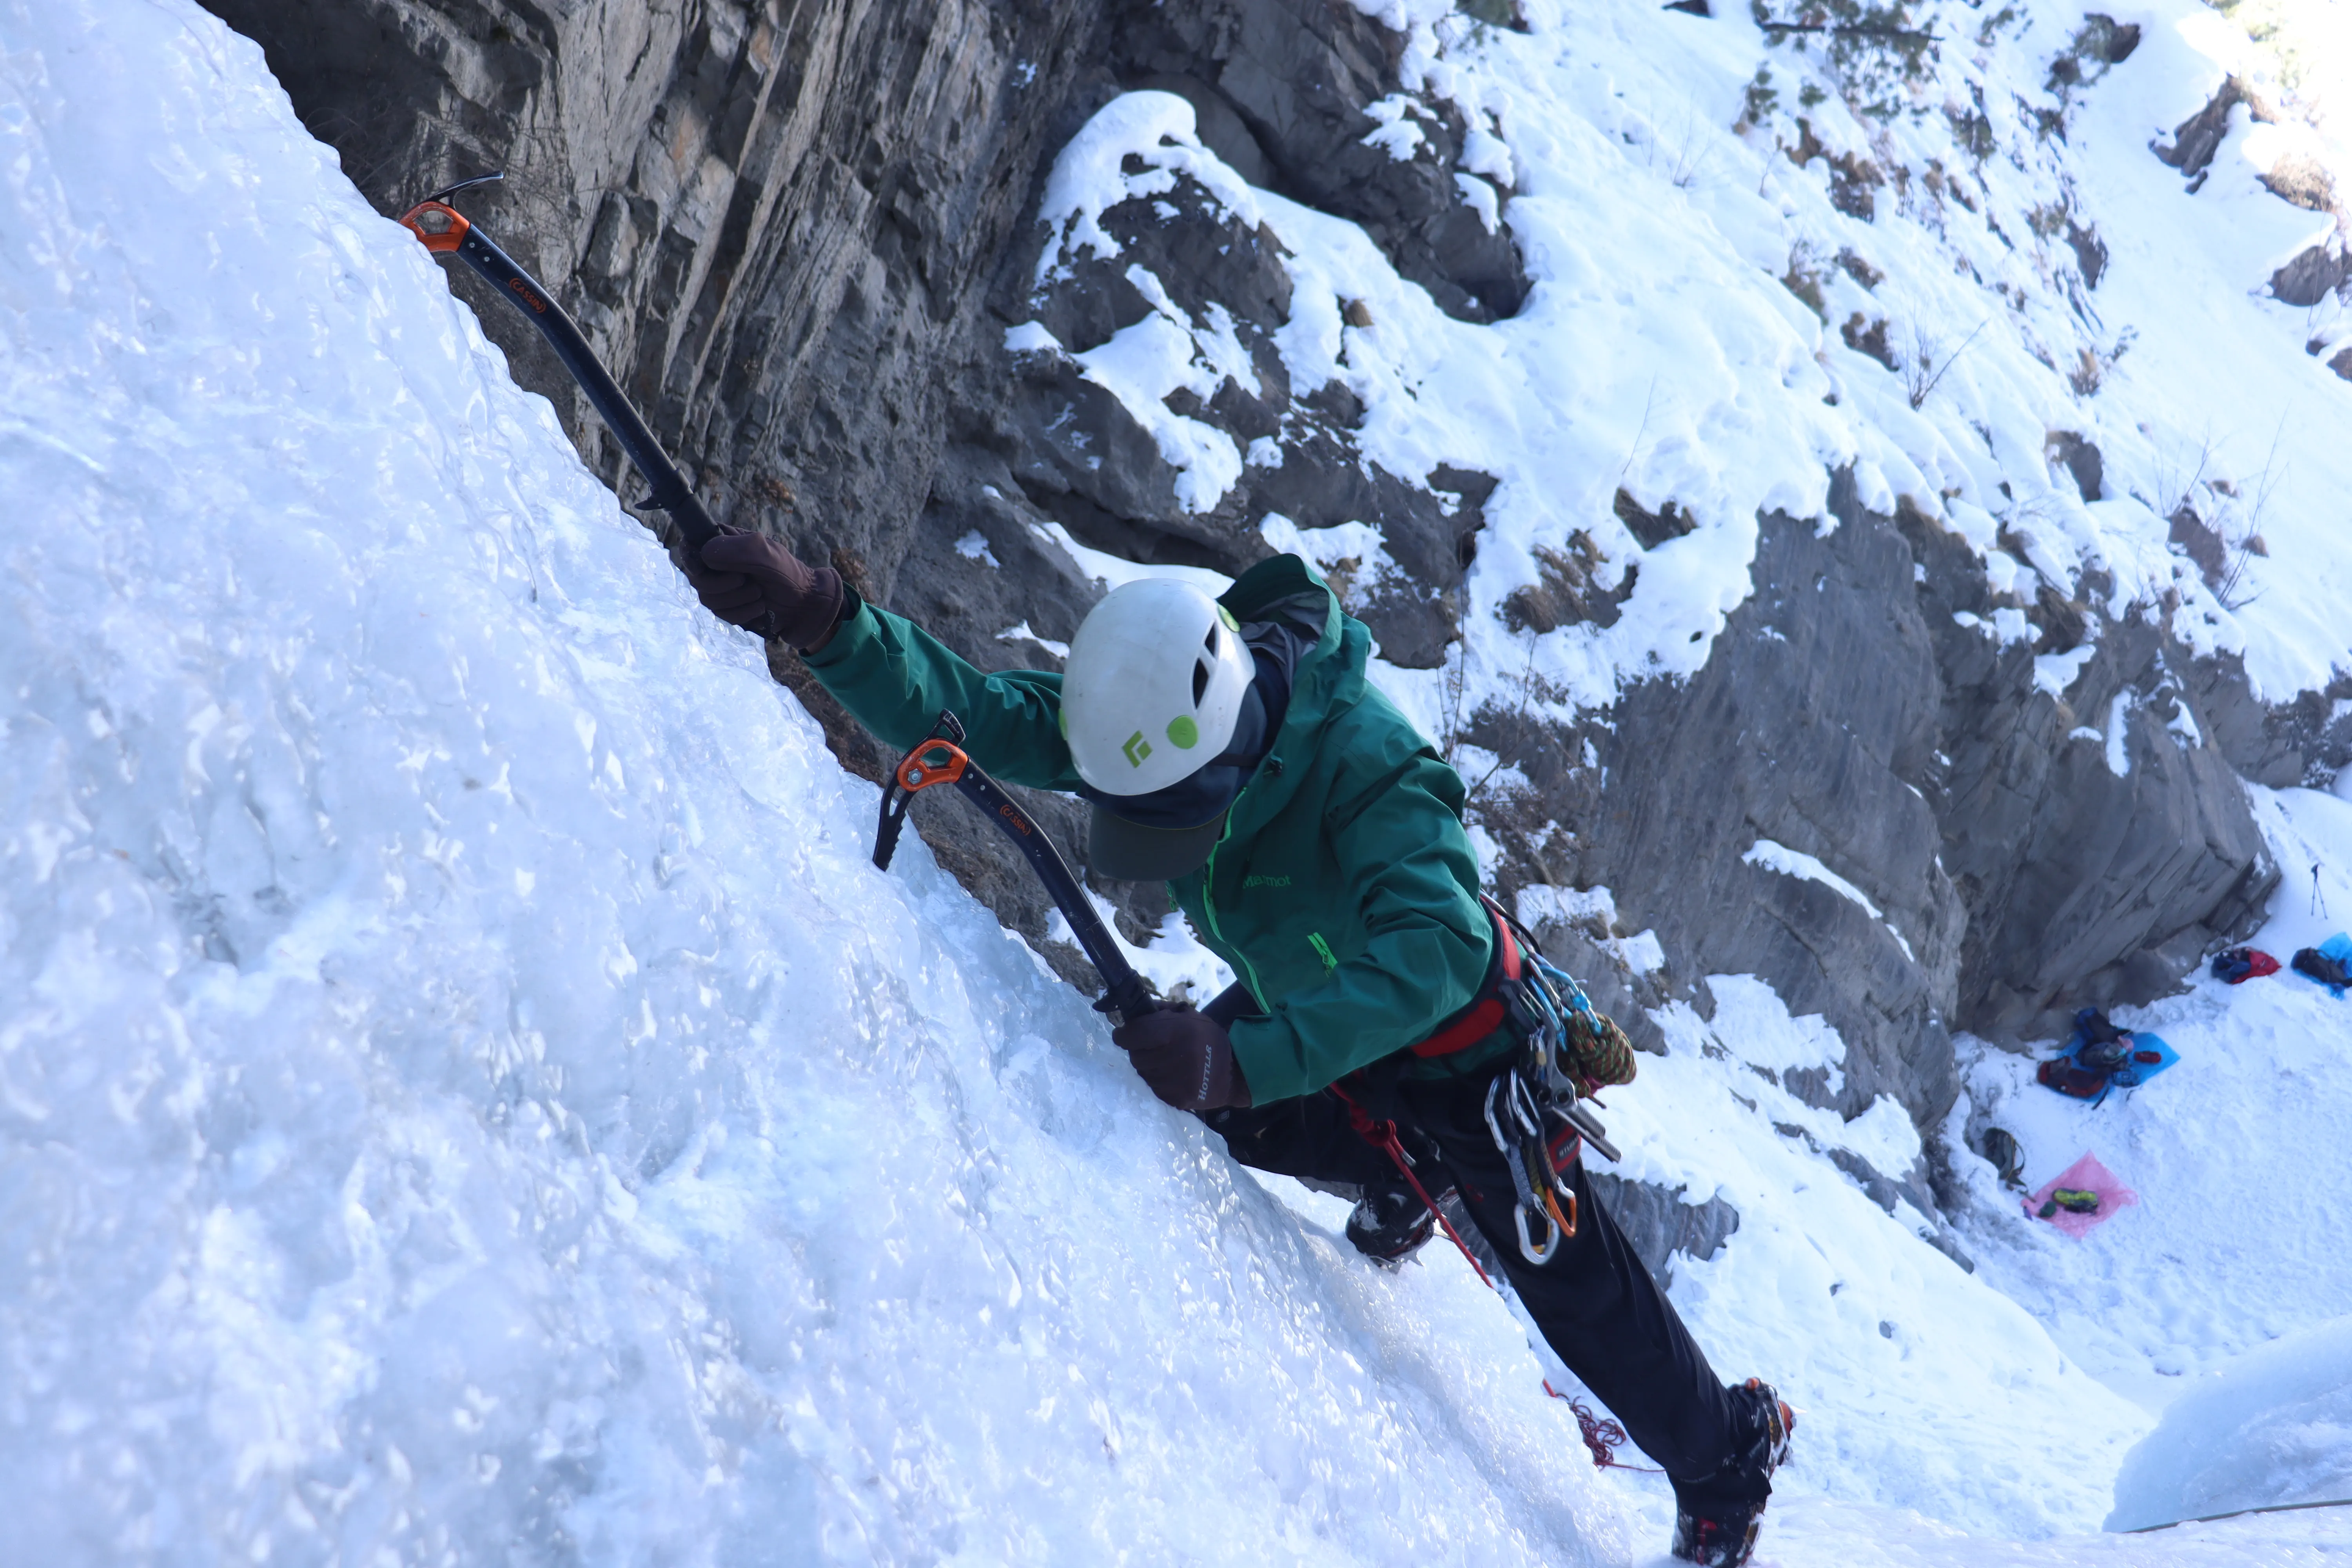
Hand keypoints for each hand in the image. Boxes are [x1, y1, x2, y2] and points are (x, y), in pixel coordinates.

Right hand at [679, 526, 842, 648]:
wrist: (806, 605)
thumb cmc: (788, 574)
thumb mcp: (766, 553)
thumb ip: (736, 549)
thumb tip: (704, 554)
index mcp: (724, 543)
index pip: (690, 546)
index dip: (692, 558)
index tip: (707, 567)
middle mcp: (718, 565)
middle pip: (696, 578)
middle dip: (723, 585)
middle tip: (748, 581)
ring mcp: (721, 588)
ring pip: (707, 599)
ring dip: (737, 600)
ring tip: (759, 594)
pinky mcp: (728, 608)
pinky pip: (721, 615)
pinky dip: (742, 613)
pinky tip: (759, 607)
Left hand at [1113, 1004, 1250, 1109]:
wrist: (1233, 1072)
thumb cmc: (1207, 1039)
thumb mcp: (1188, 1016)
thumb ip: (1159, 1012)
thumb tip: (1132, 1015)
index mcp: (1177, 1032)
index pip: (1134, 1034)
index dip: (1124, 1034)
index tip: (1123, 1034)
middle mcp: (1174, 1057)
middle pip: (1135, 1055)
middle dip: (1138, 1049)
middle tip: (1151, 1047)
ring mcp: (1174, 1081)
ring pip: (1142, 1072)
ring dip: (1147, 1065)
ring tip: (1164, 1061)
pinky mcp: (1175, 1099)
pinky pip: (1151, 1088)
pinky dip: (1156, 1080)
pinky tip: (1170, 1075)